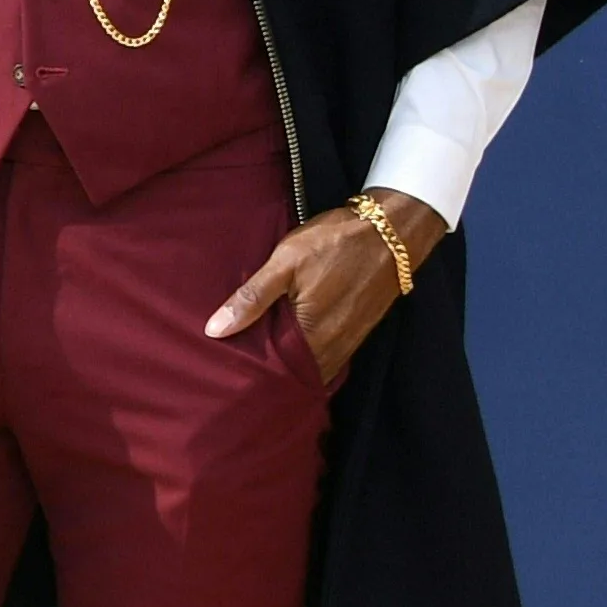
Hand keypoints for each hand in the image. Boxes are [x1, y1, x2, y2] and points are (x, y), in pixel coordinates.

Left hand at [207, 186, 446, 387]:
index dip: (254, 374)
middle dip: (272, 374)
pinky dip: (312, 354)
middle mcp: (333, 347)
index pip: (276, 372)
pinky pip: (330, 355)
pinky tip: (295, 344)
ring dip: (293, 365)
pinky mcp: (360, 332)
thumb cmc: (335, 242)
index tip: (231, 372)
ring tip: (264, 358)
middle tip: (242, 368)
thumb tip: (214, 331)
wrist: (392, 231)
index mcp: (311, 335)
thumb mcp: (285, 263)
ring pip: (314, 366)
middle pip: (296, 373)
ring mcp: (350, 341)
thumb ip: (251, 298)